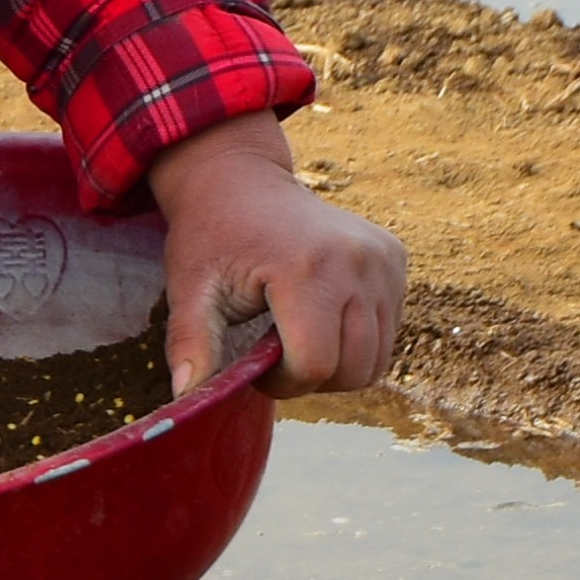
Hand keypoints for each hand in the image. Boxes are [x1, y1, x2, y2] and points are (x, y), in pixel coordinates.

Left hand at [144, 112, 406, 395]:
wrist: (241, 179)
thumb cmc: (211, 237)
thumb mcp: (191, 290)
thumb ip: (191, 345)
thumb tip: (185, 400)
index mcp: (306, 269)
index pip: (316, 365)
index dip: (283, 383)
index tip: (257, 365)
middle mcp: (356, 261)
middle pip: (354, 369)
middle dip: (312, 378)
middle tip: (276, 352)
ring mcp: (382, 258)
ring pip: (377, 358)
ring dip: (338, 363)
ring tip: (298, 334)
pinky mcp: (394, 257)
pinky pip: (388, 329)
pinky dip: (357, 339)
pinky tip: (322, 314)